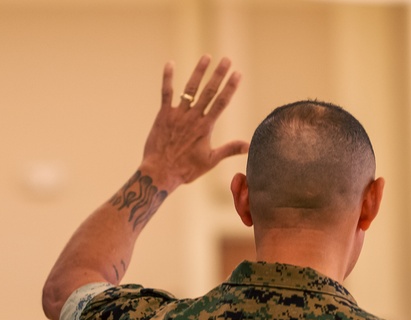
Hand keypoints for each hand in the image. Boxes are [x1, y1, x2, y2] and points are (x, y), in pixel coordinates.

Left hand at [140, 55, 249, 191]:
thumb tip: (249, 146)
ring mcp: (178, 114)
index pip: (222, 103)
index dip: (230, 87)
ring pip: (190, 89)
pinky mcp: (163, 115)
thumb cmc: (186, 169)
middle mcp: (193, 118)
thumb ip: (230, 149)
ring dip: (199, 72)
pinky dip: (168, 78)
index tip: (238, 74)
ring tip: (207, 57)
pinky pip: (166, 92)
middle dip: (219, 74)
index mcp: (206, 127)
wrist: (161, 171)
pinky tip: (170, 64)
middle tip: (227, 60)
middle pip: (209, 92)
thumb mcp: (211, 160)